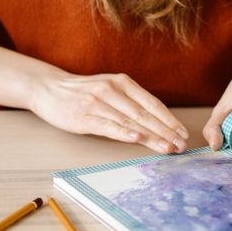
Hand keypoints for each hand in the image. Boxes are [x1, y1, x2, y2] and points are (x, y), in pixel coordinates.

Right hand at [28, 72, 188, 153]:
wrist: (48, 88)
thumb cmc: (83, 92)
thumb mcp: (109, 89)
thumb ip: (130, 101)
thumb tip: (157, 122)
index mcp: (122, 82)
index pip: (152, 103)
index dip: (169, 119)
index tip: (183, 134)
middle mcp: (112, 90)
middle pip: (144, 114)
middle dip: (166, 131)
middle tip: (181, 145)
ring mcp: (98, 102)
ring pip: (130, 122)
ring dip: (151, 136)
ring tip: (167, 148)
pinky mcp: (84, 116)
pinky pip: (108, 126)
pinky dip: (123, 133)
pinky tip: (137, 139)